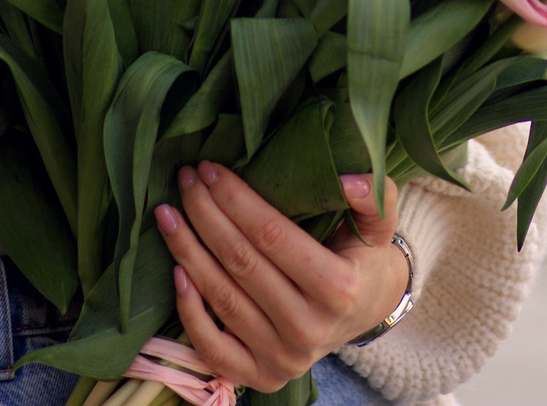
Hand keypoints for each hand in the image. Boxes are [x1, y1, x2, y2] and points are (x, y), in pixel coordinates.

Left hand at [155, 165, 407, 391]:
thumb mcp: (379, 224)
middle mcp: (310, 329)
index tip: (209, 169)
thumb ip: (374, 196)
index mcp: (339, 289)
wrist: (365, 313)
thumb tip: (347, 178)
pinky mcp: (262, 376)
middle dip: (205, 215)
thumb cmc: (363, 257)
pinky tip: (175, 271)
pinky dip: (189, 311)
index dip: (235, 199)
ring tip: (167, 214)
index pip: (272, 236)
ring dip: (187, 251)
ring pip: (222, 299)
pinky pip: (213, 347)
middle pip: (241, 263)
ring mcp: (284, 358)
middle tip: (184, 180)